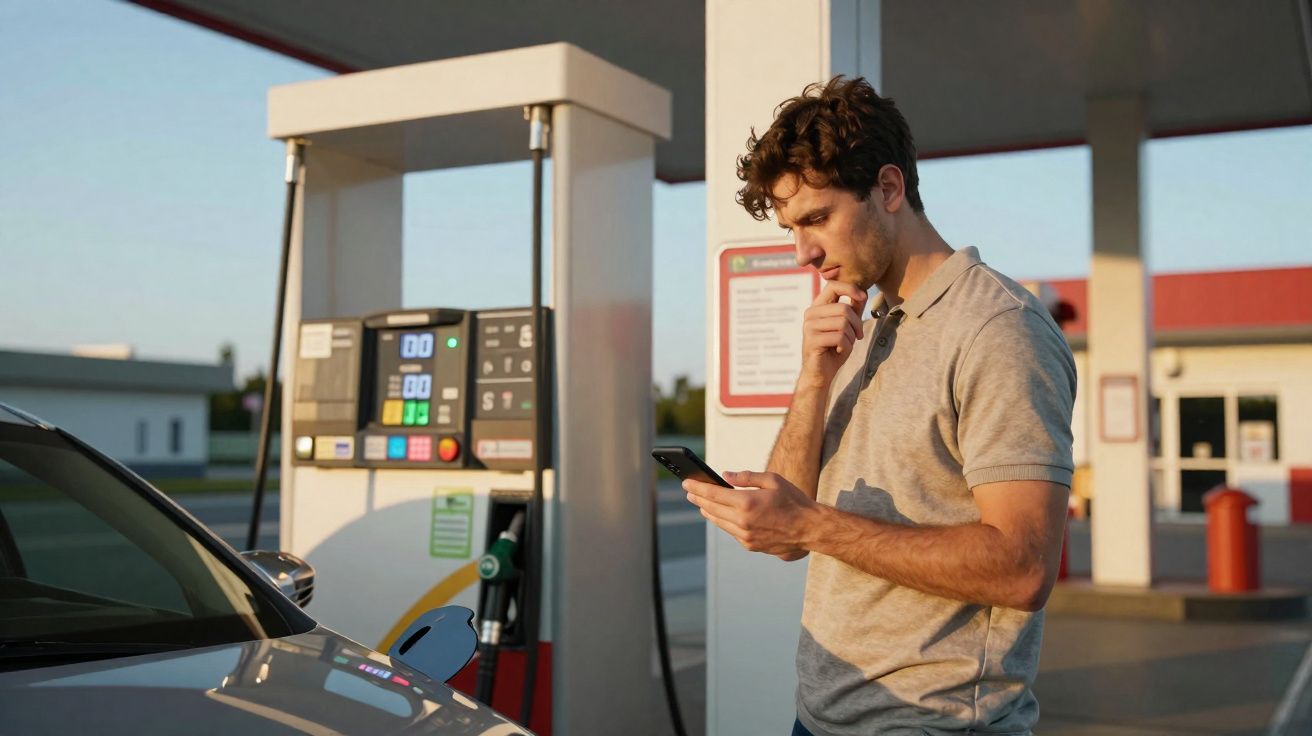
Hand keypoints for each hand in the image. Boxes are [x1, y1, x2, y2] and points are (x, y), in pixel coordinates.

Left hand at [683, 470, 818, 559]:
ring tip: (701, 503)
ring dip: (708, 511)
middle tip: (689, 491)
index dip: (697, 487)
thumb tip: (725, 476)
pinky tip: (719, 515)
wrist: (809, 529)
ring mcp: (745, 536)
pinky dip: (722, 521)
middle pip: (711, 508)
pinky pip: (730, 531)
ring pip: (719, 521)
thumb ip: (746, 477)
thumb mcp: (772, 480)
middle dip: (698, 498)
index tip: (686, 483)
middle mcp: (742, 522)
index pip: (713, 494)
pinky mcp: (749, 545)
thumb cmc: (793, 501)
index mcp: (747, 503)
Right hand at [801, 282, 866, 387]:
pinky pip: (839, 337)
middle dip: (857, 323)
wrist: (821, 372)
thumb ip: (853, 309)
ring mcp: (809, 326)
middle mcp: (811, 313)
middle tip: (858, 335)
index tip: (863, 297)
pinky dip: (846, 346)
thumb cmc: (834, 348)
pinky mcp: (812, 340)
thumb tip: (863, 293)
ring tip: (846, 344)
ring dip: (851, 337)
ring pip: (843, 323)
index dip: (851, 288)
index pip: (833, 286)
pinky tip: (840, 350)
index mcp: (818, 306)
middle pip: (844, 308)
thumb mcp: (847, 326)